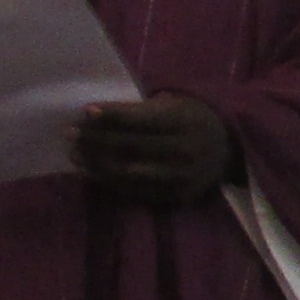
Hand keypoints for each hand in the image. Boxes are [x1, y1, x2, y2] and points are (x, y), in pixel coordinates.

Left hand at [70, 93, 238, 205]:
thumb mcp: (176, 104)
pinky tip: (92, 172)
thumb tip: (95, 115)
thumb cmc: (192, 119)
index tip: (85, 111)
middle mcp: (185, 150)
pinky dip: (110, 181)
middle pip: (132, 146)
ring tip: (75, 154)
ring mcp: (180, 176)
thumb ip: (142, 109)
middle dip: (97, 139)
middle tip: (70, 134)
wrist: (229, 151)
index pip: (143, 120)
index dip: (113, 115)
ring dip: (97, 163)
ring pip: (129, 171)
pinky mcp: (175, 195)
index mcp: (186, 122)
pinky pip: (136, 190)